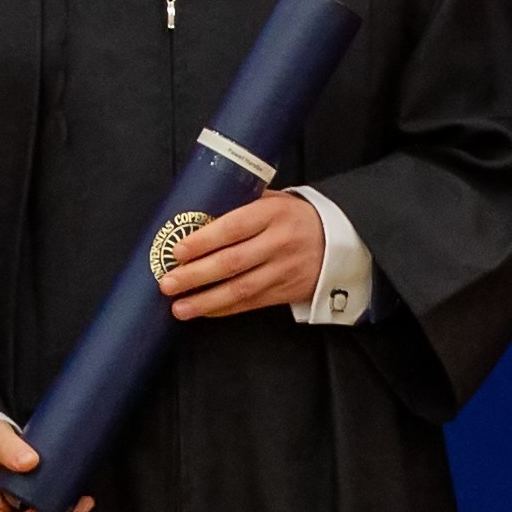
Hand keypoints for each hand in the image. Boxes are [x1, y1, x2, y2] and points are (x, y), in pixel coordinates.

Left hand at [159, 190, 325, 319]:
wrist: (344, 242)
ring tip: (179, 307)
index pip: (232, 228)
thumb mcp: (275, 200)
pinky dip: (224, 308)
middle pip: (231, 262)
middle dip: (195, 275)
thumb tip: (196, 212)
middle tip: (167, 283)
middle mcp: (278, 243)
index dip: (203, 241)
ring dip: (205, 300)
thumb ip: (241, 204)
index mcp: (272, 214)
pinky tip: (203, 311)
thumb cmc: (298, 217)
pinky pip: (250, 303)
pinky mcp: (286, 291)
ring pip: (239, 289)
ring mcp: (283, 270)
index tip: (177, 250)